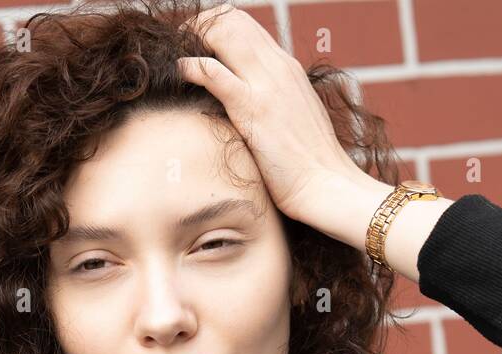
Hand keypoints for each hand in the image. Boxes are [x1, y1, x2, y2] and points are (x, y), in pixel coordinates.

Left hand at [176, 3, 363, 224]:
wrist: (326, 185)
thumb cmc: (308, 164)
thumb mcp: (294, 119)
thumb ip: (274, 102)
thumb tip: (250, 104)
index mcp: (287, 68)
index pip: (247, 26)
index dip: (217, 27)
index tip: (198, 44)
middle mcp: (278, 67)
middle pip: (233, 21)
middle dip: (201, 25)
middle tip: (180, 44)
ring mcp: (266, 86)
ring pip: (224, 33)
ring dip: (194, 36)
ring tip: (176, 52)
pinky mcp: (252, 109)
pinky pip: (213, 73)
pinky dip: (191, 65)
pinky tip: (180, 71)